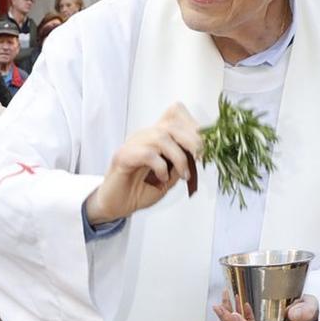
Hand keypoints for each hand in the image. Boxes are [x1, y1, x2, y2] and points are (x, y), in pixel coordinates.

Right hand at [84, 102, 203, 225]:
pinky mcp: (123, 156)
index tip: (204, 146)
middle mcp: (144, 136)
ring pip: (161, 137)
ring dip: (178, 157)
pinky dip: (160, 167)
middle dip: (192, 141)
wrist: (115, 206)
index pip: (174, 114)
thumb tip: (196, 156)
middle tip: (200, 159)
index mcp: (155, 136)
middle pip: (172, 123)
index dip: (192, 124)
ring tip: (183, 175)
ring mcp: (132, 144)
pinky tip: (161, 179)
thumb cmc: (138, 192)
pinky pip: (147, 154)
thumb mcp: (168, 179)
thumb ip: (180, 165)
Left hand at [213, 293, 318, 320]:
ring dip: (227, 315)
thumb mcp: (310, 308)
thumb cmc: (308, 309)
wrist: (309, 310)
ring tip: (220, 302)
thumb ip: (304, 311)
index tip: (234, 314)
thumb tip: (291, 314)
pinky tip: (228, 299)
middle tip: (219, 307)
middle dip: (228, 320)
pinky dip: (232, 310)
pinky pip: (241, 319)